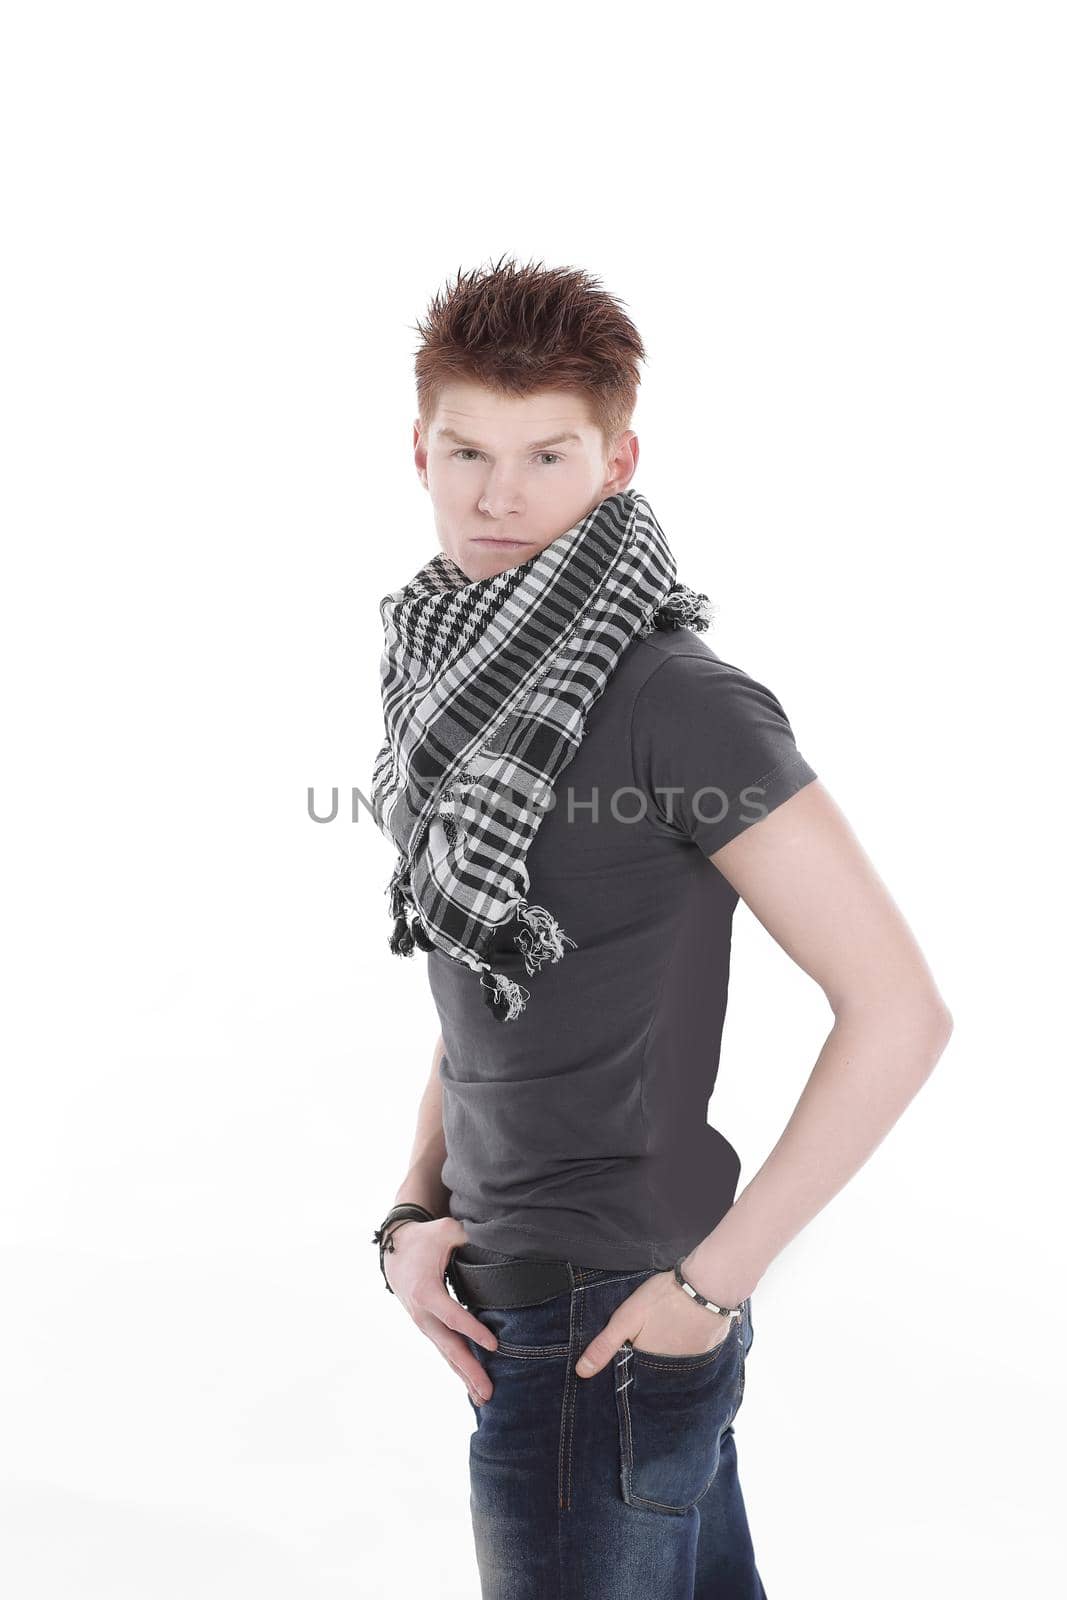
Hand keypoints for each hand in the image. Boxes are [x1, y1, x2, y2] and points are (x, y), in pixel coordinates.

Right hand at [382, 1217, 498, 1403]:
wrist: (395, 1252)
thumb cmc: (424, 1240)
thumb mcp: (443, 1231)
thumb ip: (465, 1235)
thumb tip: (493, 1236)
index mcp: (426, 1292)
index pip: (453, 1316)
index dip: (473, 1330)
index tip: (494, 1346)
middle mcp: (423, 1315)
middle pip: (449, 1347)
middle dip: (470, 1370)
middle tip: (488, 1391)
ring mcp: (424, 1325)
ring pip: (447, 1355)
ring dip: (465, 1377)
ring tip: (484, 1398)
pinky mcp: (429, 1328)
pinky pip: (445, 1351)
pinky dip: (458, 1369)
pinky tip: (472, 1386)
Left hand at [574, 1269, 734, 1376]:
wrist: (707, 1287)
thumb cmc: (663, 1299)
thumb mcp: (626, 1318)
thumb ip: (605, 1345)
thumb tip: (581, 1372)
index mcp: (648, 1365)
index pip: (632, 1373)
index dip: (628, 1359)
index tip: (629, 1345)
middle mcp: (670, 1372)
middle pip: (653, 1369)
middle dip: (648, 1357)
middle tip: (651, 1333)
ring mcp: (692, 1364)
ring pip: (673, 1362)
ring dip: (669, 1351)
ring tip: (667, 1331)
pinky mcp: (707, 1352)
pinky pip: (692, 1355)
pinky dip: (686, 1345)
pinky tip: (684, 1330)